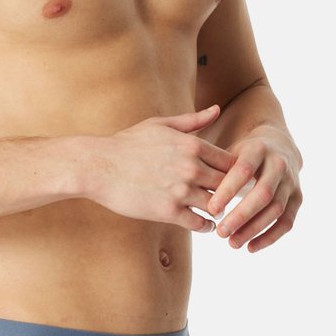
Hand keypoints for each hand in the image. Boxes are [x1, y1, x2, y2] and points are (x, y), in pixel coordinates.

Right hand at [86, 105, 236, 231]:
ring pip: (217, 206)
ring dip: (220, 211)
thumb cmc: (128, 143)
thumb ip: (192, 120)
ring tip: (218, 213)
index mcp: (192, 145)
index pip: (231, 162)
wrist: (98, 166)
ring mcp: (180, 190)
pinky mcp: (168, 211)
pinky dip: (206, 226)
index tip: (234, 180)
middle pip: (229, 185)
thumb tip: (216, 109)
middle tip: (234, 201)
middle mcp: (191, 168)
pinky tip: (204, 224)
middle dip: (232, 193)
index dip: (237, 173)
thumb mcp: (160, 125)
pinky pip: (200, 223)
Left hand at [207, 131, 302, 251]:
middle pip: (263, 193)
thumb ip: (216, 169)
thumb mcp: (229, 152)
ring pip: (276, 209)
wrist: (277, 145)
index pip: (243, 170)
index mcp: (259, 149)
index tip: (210, 209)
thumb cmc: (242, 154)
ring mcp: (291, 182)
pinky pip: (287, 222)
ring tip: (232, 243)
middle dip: (241, 215)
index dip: (228, 190)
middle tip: (220, 232)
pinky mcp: (298, 198)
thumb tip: (194, 194)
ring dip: (254, 229)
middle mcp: (279, 164)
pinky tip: (250, 248)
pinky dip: (270, 237)